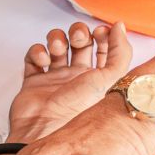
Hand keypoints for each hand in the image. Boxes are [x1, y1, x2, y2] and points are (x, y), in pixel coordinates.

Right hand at [8, 21, 132, 141]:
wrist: (43, 129)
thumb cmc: (76, 111)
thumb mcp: (108, 79)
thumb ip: (120, 51)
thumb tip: (120, 26)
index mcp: (97, 78)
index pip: (103, 48)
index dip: (103, 35)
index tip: (101, 32)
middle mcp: (76, 77)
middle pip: (80, 41)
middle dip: (79, 32)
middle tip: (78, 39)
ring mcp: (54, 78)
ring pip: (56, 44)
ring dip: (57, 38)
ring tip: (57, 49)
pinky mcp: (34, 81)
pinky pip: (34, 55)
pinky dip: (37, 51)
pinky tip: (43, 60)